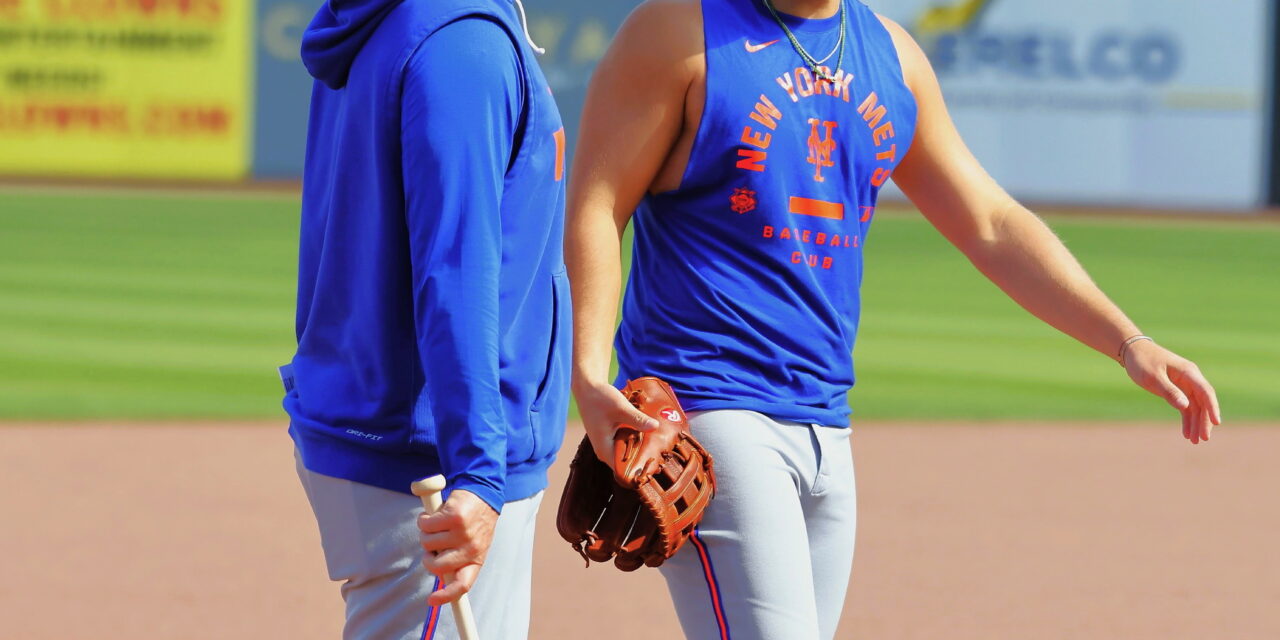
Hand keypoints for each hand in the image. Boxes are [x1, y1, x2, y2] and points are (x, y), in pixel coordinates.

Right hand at [417, 489, 498, 605]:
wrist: (483, 492)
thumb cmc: (474, 521)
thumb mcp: (474, 543)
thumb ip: (459, 559)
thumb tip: (441, 576)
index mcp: (477, 558)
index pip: (463, 585)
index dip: (446, 596)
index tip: (431, 600)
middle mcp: (471, 548)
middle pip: (436, 566)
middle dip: (427, 557)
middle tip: (432, 546)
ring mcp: (462, 533)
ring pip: (427, 542)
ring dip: (426, 533)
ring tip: (438, 524)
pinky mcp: (453, 517)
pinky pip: (425, 524)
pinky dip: (424, 519)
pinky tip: (433, 513)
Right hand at [573, 378, 659, 468]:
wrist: (588, 388)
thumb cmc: (600, 399)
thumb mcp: (621, 408)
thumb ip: (637, 419)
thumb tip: (655, 426)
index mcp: (605, 450)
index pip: (624, 471)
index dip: (639, 469)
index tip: (656, 464)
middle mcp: (605, 451)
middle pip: (627, 463)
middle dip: (643, 458)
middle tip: (662, 453)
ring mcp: (607, 444)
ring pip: (627, 453)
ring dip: (640, 448)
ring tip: (658, 444)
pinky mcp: (610, 437)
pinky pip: (625, 444)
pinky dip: (635, 440)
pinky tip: (648, 434)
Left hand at [1122, 340, 1221, 443]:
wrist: (1133, 352)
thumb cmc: (1142, 361)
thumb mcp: (1153, 377)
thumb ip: (1169, 391)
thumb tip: (1185, 406)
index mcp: (1188, 372)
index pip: (1205, 392)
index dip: (1212, 408)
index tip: (1217, 423)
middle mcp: (1191, 379)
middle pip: (1203, 402)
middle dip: (1204, 421)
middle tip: (1203, 439)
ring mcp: (1185, 385)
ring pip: (1196, 407)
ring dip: (1196, 423)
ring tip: (1194, 441)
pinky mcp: (1177, 390)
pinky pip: (1186, 407)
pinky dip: (1187, 419)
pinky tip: (1186, 433)